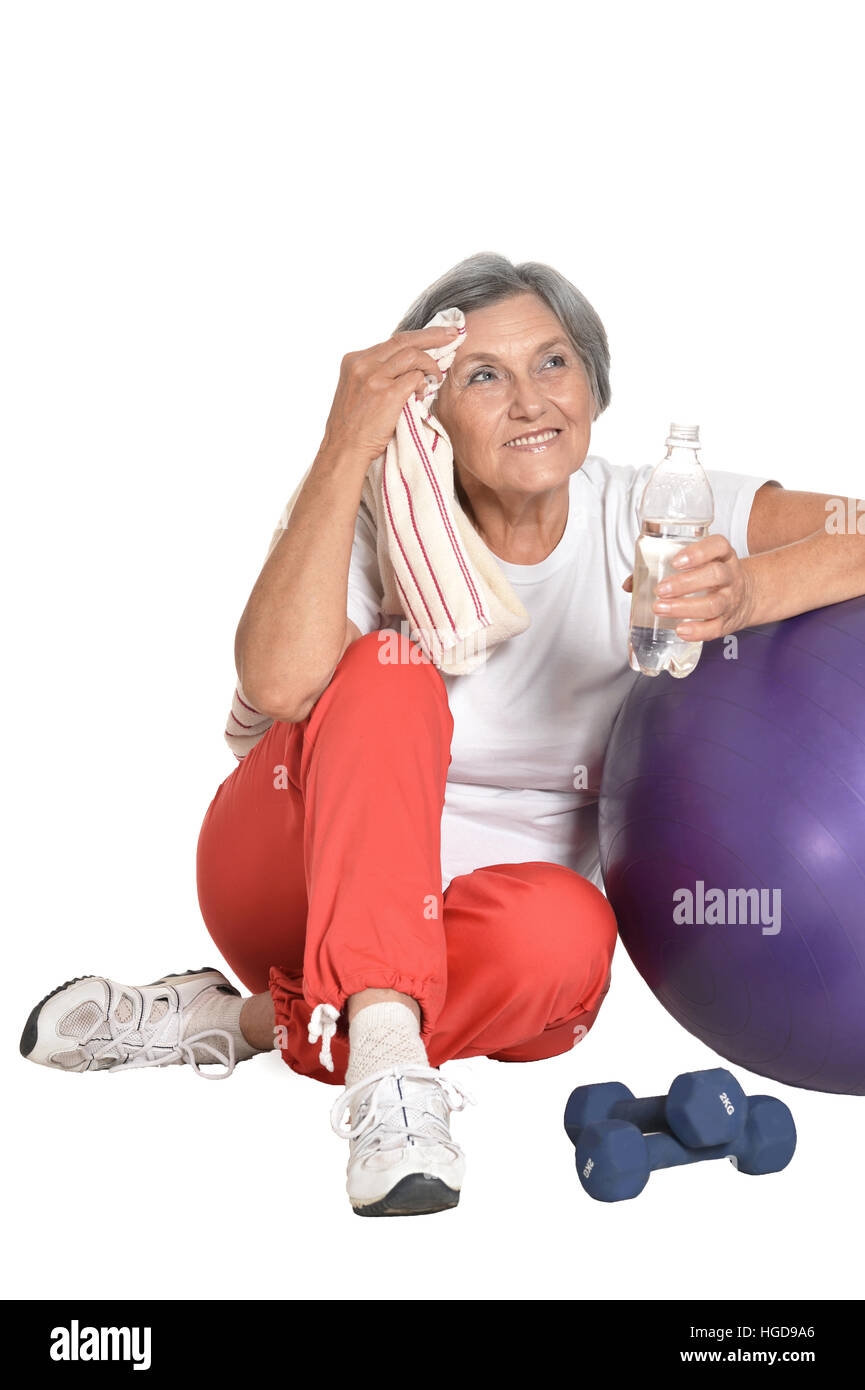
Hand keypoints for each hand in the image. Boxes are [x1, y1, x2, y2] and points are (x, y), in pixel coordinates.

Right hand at [319, 326, 458, 466]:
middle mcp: (362, 363)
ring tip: (436, 377)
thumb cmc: (354, 426)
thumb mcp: (357, 390)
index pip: (391, 341)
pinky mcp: (386, 394)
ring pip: (413, 355)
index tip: (437, 335)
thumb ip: (376, 374)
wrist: (344, 450)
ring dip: (430, 365)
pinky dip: (424, 384)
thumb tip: (407, 366)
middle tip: (453, 334)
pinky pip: (415, 378)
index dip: (418, 337)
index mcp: (354, 360)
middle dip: (433, 335)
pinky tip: (423, 395)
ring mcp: (373, 377)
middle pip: (404, 340)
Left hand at [621, 533, 754, 639]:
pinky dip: (697, 631)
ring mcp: (731, 599)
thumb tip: (630, 584)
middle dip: (685, 583)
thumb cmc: (711, 577)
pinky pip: (716, 628)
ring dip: (685, 607)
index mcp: (722, 556)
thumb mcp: (697, 565)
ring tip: (661, 608)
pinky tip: (680, 630)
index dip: (698, 552)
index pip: (717, 546)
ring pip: (714, 603)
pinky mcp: (728, 622)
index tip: (675, 561)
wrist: (747, 596)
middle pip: (715, 575)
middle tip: (660, 589)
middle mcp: (730, 576)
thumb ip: (662, 569)